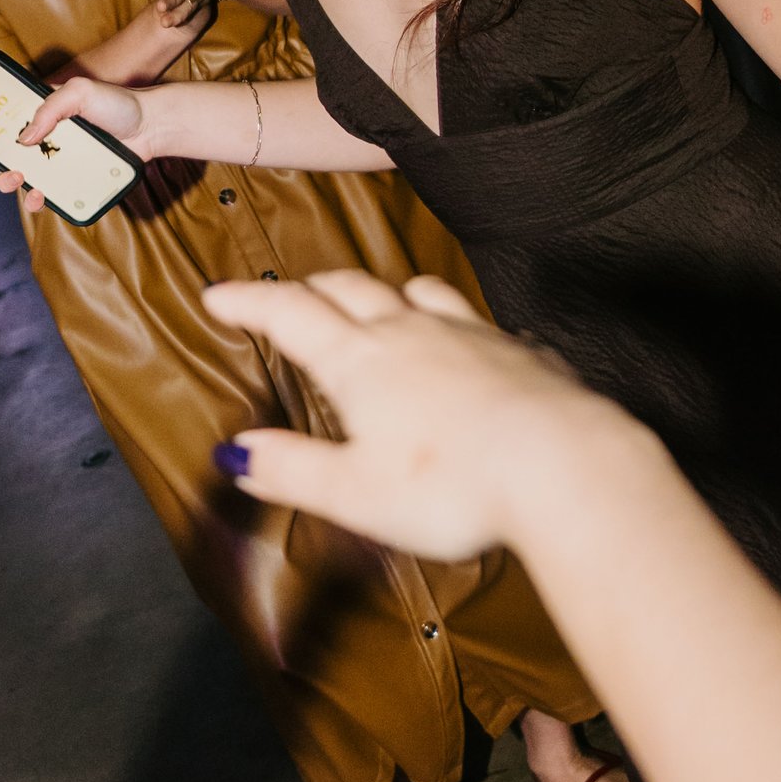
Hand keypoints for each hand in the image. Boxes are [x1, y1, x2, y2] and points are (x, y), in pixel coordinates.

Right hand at [0, 70, 156, 214]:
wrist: (151, 129)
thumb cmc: (117, 104)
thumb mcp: (81, 92)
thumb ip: (50, 109)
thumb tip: (24, 138)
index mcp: (35, 108)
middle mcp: (39, 134)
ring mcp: (52, 158)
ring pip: (14, 173)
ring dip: (5, 179)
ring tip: (16, 177)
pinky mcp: (67, 179)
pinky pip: (42, 193)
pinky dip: (35, 199)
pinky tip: (39, 196)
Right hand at [201, 268, 619, 558]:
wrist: (561, 466)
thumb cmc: (452, 486)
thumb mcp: (354, 493)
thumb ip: (292, 469)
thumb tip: (235, 453)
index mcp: (361, 361)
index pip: (290, 314)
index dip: (249, 301)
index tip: (218, 294)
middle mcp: (414, 332)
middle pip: (351, 288)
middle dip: (312, 289)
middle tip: (289, 297)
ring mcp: (473, 336)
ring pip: (421, 292)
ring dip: (389, 293)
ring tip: (380, 304)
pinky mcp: (522, 354)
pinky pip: (483, 326)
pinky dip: (462, 329)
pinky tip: (471, 349)